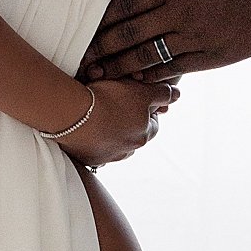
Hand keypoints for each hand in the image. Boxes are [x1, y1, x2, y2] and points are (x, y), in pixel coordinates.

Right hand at [57, 73, 179, 166]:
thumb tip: (176, 95)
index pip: (153, 123)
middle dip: (128, 120)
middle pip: (134, 134)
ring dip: (110, 131)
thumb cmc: (109, 101)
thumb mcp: (141, 92)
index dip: (146, 108)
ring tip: (98, 114)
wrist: (73, 115)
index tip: (136, 98)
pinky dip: (93, 139)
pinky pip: (94, 148)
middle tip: (116, 103)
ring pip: (114, 142)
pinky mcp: (87, 158)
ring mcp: (106, 157)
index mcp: (144, 135)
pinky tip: (86, 127)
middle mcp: (128, 150)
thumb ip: (161, 94)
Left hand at [81, 0, 250, 79]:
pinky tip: (139, 79)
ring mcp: (197, 37)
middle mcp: (181, 13)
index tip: (85, 31)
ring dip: (121, 68)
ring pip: (148, 57)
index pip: (127, 6)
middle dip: (102, 50)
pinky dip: (154, 74)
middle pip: (130, 36)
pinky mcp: (214, 56)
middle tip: (81, 62)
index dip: (103, 22)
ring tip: (101, 78)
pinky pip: (176, 68)